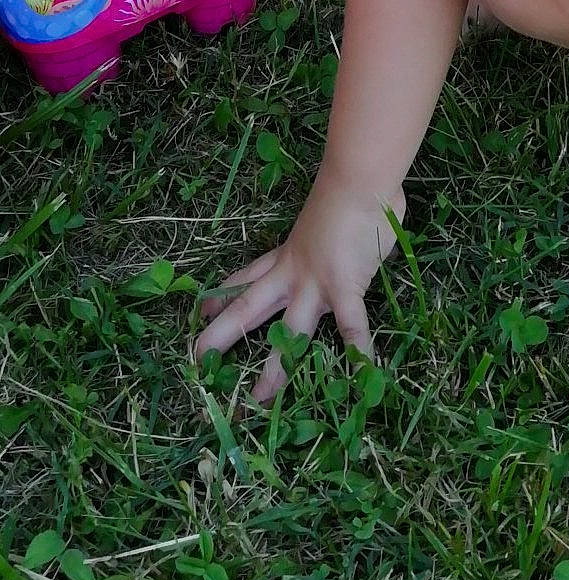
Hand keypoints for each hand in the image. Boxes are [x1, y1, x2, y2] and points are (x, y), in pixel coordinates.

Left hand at [195, 169, 404, 400]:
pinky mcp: (343, 289)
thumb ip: (329, 234)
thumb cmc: (345, 193)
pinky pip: (350, 325)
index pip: (247, 278)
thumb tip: (348, 238)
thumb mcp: (323, 217)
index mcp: (286, 256)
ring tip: (260, 398)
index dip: (224, 293)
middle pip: (249, 308)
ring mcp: (315, 285)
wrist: (357, 181)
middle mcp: (293, 274)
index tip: (202, 308)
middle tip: (197, 357)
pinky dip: (357, 349)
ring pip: (289, 332)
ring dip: (275, 368)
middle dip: (223, 334)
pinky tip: (361, 374)